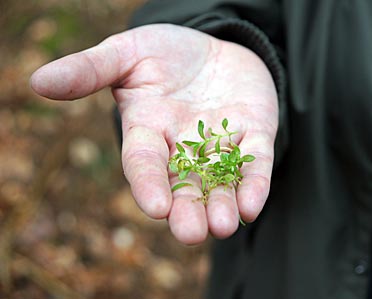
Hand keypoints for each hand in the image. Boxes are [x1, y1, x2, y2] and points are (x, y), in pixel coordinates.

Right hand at [30, 24, 277, 244]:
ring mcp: (221, 144)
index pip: (145, 163)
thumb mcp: (126, 53)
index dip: (148, 184)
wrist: (212, 47)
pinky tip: (253, 205)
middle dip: (188, 211)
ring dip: (223, 204)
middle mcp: (184, 147)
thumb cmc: (165, 53)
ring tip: (223, 226)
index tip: (156, 207)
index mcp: (149, 132)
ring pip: (221, 181)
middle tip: (191, 234)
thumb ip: (90, 69)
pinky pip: (255, 162)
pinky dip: (255, 183)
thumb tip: (39, 81)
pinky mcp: (254, 134)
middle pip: (184, 185)